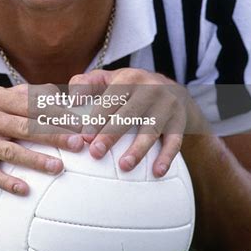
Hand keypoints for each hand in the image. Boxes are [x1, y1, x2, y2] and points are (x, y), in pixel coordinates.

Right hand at [0, 84, 83, 194]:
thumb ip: (29, 95)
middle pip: (24, 128)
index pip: (30, 105)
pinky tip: (25, 189)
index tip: (78, 122)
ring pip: (10, 152)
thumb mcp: (2, 98)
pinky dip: (7, 182)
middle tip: (77, 144)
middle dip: (53, 135)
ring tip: (59, 167)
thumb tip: (62, 95)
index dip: (55, 113)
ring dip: (35, 161)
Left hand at [69, 68, 207, 176]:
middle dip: (112, 134)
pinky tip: (157, 171)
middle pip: (129, 114)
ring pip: (151, 129)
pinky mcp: (179, 121)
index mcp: (130, 78)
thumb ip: (86, 85)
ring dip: (138, 149)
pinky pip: (174, 141)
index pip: (112, 98)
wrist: (171, 90)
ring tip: (124, 166)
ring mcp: (167, 105)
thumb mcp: (109, 79)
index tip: (85, 137)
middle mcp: (150, 89)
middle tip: (96, 152)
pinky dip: (166, 157)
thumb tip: (71, 99)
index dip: (98, 117)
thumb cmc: (129, 88)